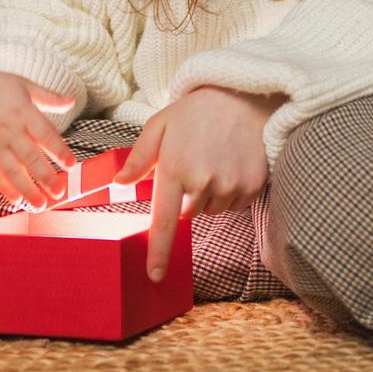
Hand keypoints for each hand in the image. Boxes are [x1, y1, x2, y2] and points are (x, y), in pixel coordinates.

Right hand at [0, 66, 76, 210]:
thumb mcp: (23, 85)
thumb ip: (48, 97)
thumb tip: (71, 101)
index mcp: (25, 112)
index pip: (47, 135)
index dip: (59, 151)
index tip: (71, 165)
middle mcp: (12, 130)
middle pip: (32, 157)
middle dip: (46, 177)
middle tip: (59, 193)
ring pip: (15, 170)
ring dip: (28, 189)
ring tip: (40, 205)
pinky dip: (6, 188)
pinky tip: (16, 201)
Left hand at [115, 86, 284, 281]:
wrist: (243, 96)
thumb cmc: (195, 112)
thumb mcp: (159, 126)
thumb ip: (139, 157)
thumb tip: (120, 184)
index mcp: (174, 167)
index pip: (164, 222)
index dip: (159, 252)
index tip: (154, 276)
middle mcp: (203, 181)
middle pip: (189, 213)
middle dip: (187, 196)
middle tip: (195, 161)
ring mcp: (230, 184)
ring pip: (212, 209)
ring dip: (210, 194)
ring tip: (215, 158)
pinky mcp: (252, 185)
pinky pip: (235, 204)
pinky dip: (231, 191)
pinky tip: (231, 162)